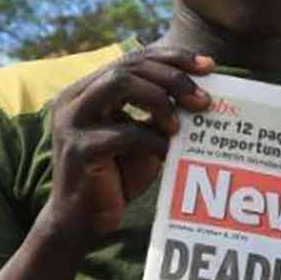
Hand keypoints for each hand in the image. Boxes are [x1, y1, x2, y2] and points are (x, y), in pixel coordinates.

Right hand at [46, 47, 213, 235]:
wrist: (84, 222)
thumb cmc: (118, 176)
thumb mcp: (143, 136)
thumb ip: (161, 112)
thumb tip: (203, 91)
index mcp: (88, 90)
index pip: (133, 59)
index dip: (172, 57)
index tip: (209, 66)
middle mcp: (74, 99)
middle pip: (128, 67)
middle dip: (172, 77)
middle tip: (203, 99)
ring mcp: (72, 123)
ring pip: (118, 84)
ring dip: (159, 99)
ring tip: (181, 125)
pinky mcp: (79, 150)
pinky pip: (124, 133)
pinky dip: (154, 140)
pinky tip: (169, 152)